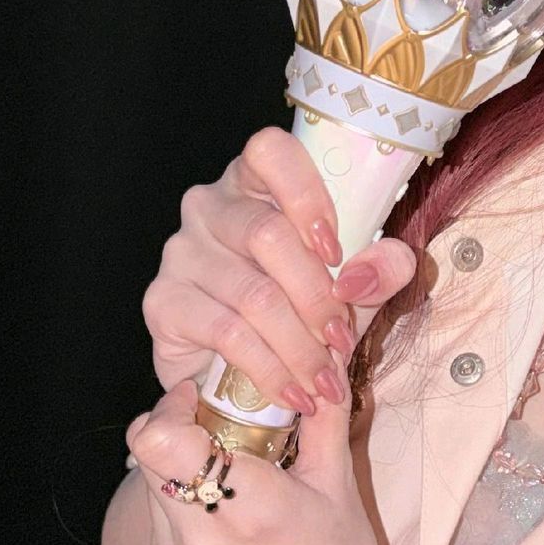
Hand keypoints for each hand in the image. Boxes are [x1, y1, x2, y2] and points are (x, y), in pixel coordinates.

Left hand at [125, 376, 395, 544]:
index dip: (174, 405)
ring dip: (177, 465)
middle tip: (218, 427)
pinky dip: (181, 503)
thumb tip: (325, 349)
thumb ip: (322, 411)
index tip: (204, 398)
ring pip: (148, 486)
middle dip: (177, 428)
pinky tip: (224, 513)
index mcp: (250, 508)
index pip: (161, 439)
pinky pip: (157, 522)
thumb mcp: (339, 482)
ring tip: (226, 471)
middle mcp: (201, 542)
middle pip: (148, 453)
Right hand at [141, 126, 416, 409]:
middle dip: (317, 296)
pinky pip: (225, 333)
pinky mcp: (163, 301)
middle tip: (343, 340)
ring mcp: (181, 251)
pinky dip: (270, 370)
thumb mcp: (354, 284)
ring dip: (300, 346)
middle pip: (268, 234)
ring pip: (253, 293)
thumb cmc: (301, 308)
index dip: (306, 194)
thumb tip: (366, 273)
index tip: (337, 248)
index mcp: (257, 182)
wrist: (238, 373)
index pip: (269, 151)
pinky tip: (292, 393)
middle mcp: (210, 206)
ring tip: (326, 382)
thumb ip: (381, 268)